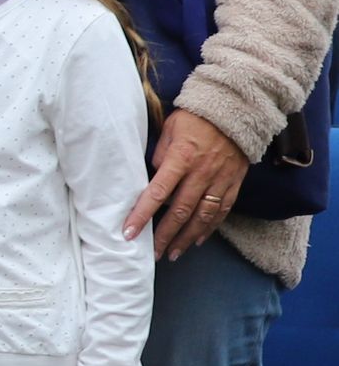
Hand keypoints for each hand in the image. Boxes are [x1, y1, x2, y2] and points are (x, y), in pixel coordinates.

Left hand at [124, 107, 246, 258]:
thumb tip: (151, 178)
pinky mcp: (234, 183)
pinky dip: (210, 228)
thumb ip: (159, 155)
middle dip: (164, 236)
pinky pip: (222, 211)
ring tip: (173, 253)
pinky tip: (198, 240)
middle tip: (151, 254)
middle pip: (180, 211)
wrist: (236, 110)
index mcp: (181, 158)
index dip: (142, 214)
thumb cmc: (195, 118)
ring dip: (186, 238)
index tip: (129, 233)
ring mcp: (220, 180)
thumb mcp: (170, 129)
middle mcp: (201, 173)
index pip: (158, 192)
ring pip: (202, 216)